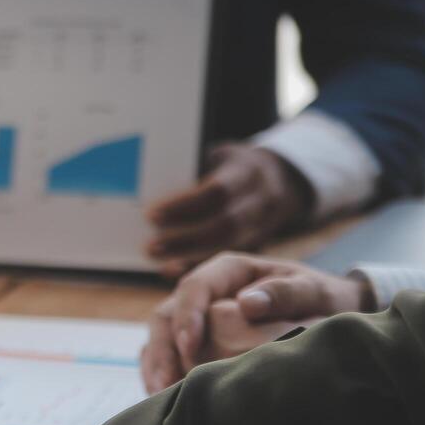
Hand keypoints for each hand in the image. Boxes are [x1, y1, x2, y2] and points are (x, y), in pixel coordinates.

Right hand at [141, 252, 373, 391]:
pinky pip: (165, 354)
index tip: (191, 346)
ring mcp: (195, 316)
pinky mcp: (193, 339)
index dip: (187, 316)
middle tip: (165, 383)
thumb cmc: (320, 299)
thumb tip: (246, 303)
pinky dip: (160, 373)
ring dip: (156, 365)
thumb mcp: (313, 291)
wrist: (325, 313)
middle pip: (166, 315)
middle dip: (163, 349)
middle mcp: (205, 291)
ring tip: (159, 395)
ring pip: (160, 336)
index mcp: (228, 271)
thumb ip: (284, 293)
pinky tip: (164, 396)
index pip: (194, 288)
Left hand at [146, 143, 312, 277]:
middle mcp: (261, 201)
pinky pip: (228, 262)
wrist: (278, 176)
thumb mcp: (216, 155)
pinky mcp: (259, 245)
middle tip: (149, 247)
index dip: (183, 205)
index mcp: (249, 172)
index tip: (151, 215)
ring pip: (228, 248)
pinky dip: (197, 266)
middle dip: (184, 240)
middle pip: (224, 227)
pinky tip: (171, 269)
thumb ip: (192, 169)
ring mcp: (264, 227)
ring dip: (188, 257)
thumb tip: (145, 189)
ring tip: (155, 257)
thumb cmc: (232, 165)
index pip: (217, 192)